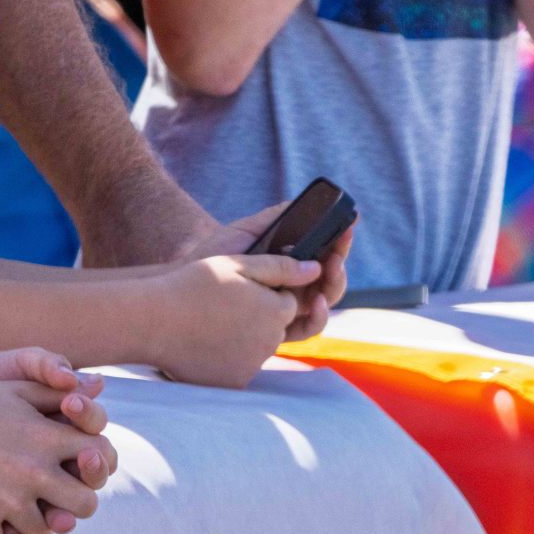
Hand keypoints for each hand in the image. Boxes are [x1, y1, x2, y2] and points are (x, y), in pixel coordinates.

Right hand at [0, 377, 117, 533]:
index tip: (83, 464)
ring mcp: (7, 499)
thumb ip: (57, 392)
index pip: (101, 457)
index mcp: (46, 437)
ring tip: (23, 511)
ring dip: (37, 525)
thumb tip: (99, 388)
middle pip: (85, 506)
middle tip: (62, 499)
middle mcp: (33, 470)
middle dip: (77, 503)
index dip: (97, 461)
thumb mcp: (15, 387)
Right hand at [148, 254, 315, 387]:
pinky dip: (226, 356)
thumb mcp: (235, 264)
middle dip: (255, 315)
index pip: (287, 301)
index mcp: (277, 310)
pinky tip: (202, 342)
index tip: (237, 289)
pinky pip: (239, 367)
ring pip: (256, 347)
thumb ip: (279, 267)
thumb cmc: (193, 286)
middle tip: (219, 304)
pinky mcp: (236, 382)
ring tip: (207, 321)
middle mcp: (273, 340)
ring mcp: (255, 364)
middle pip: (273, 326)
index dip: (264, 293)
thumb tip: (315, 270)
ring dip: (241, 336)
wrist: (155, 322)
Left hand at [191, 203, 352, 340]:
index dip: (338, 243)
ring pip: (324, 303)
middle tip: (336, 254)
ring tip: (328, 271)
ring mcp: (286, 310)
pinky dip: (318, 317)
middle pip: (330, 280)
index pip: (322, 255)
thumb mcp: (245, 233)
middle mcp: (292, 288)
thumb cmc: (214, 257)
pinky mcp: (276, 330)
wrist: (186, 284)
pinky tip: (313, 302)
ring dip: (334, 287)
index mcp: (288, 265)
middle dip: (339, 265)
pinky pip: (307, 329)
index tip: (347, 227)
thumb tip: (305, 203)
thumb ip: (273, 220)